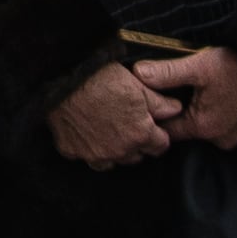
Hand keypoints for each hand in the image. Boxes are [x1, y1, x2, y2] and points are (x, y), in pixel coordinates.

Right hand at [45, 61, 174, 169]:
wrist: (60, 77)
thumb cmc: (100, 78)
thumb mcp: (137, 84)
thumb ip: (160, 102)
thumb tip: (176, 109)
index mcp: (140, 134)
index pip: (160, 146)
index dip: (157, 133)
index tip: (150, 124)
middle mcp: (119, 150)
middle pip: (137, 156)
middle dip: (136, 142)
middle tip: (127, 121)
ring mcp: (94, 153)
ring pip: (113, 160)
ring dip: (114, 149)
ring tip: (107, 127)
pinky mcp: (72, 151)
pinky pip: (86, 156)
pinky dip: (88, 147)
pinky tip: (86, 130)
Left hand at [131, 44, 236, 150]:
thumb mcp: (202, 66)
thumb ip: (168, 72)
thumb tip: (138, 74)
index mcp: (205, 128)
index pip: (168, 130)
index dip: (156, 114)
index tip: (149, 99)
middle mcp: (222, 140)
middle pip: (188, 127)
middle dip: (180, 108)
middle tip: (177, 85)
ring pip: (209, 125)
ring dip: (203, 108)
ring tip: (203, 86)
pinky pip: (228, 123)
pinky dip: (222, 110)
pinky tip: (224, 91)